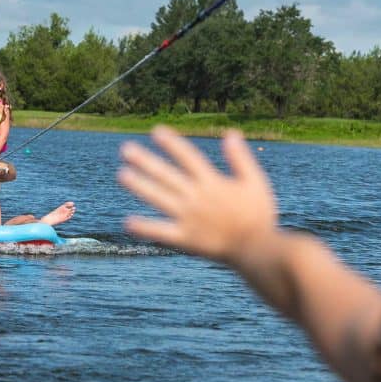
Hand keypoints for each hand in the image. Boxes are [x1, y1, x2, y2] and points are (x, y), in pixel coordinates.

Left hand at [119, 126, 277, 264]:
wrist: (258, 250)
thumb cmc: (259, 216)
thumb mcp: (255, 182)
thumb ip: (241, 158)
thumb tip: (231, 133)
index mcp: (213, 182)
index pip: (188, 157)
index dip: (172, 143)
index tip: (156, 131)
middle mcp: (197, 197)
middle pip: (167, 175)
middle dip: (146, 161)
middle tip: (126, 149)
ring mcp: (189, 218)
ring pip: (159, 198)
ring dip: (140, 186)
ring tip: (122, 174)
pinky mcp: (186, 239)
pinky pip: (162, 232)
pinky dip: (145, 227)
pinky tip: (128, 222)